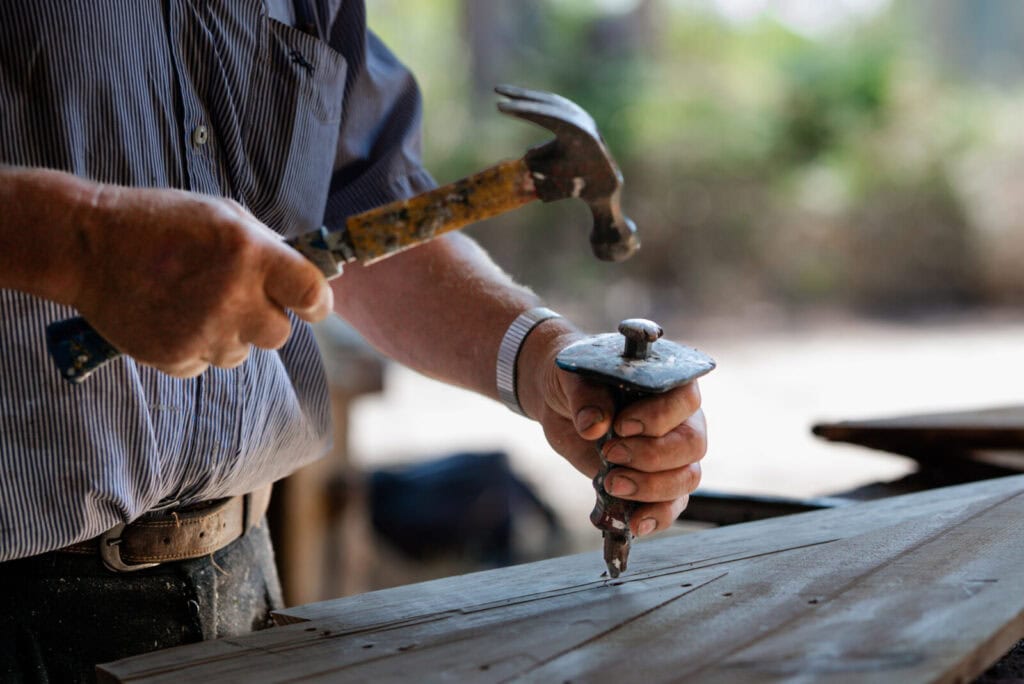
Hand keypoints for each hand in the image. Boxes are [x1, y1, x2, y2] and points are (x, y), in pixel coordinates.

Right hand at [69, 184, 331, 376]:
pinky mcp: (175, 357)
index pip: (312, 295)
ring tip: (191, 301)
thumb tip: (301, 274)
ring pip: (239, 352)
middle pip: (279, 334)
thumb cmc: (160, 223)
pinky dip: (192, 346)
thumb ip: (265, 246)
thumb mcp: (222, 215)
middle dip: (266, 318)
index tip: (309, 305)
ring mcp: (203, 332)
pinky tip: (170, 315)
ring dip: (226, 333)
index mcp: (251, 255)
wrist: (87, 246)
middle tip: (236, 297)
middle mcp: (233, 298)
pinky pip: (203, 364)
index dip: (316, 304)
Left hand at [519, 328, 706, 538]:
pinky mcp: (657, 482)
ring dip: (651, 488)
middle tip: (610, 454)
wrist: (562, 403)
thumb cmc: (577, 381)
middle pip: (691, 444)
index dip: (658, 417)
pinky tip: (635, 523)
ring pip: (687, 478)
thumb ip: (586, 397)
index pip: (685, 401)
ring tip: (612, 484)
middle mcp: (681, 419)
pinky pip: (672, 505)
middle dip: (651, 457)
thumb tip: (594, 426)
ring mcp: (673, 454)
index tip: (620, 426)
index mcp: (668, 383)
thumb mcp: (574, 378)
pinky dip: (656, 517)